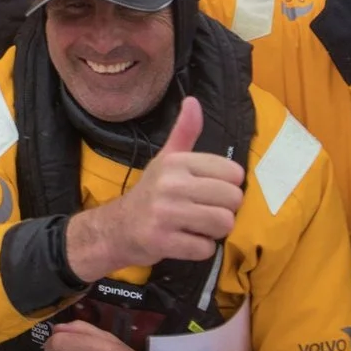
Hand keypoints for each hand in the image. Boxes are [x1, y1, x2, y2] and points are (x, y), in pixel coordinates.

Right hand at [62, 98, 244, 280]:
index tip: (208, 191)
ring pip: (223, 224)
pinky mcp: (163, 241)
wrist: (116, 228)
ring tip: (196, 226)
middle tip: (203, 212)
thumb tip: (193, 100)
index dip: (227, 187)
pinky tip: (184, 241)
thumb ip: (184, 132)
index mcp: (177, 162)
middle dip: (224, 211)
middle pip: (232, 200)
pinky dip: (200, 249)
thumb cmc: (150, 193)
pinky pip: (206, 248)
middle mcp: (171, 184)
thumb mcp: (166, 159)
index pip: (234, 173)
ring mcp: (166, 214)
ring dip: (214, 231)